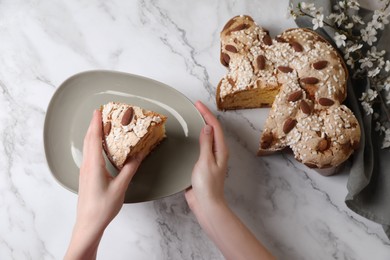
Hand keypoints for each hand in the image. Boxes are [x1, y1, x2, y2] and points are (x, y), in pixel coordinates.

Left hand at [65, 110, 143, 259]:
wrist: (88, 223)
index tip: (99, 111)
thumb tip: (138, 155)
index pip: (94, 139)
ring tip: (100, 125)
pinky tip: (99, 145)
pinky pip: (88, 154)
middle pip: (88, 139)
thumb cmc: (103, 208)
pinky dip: (93, 144)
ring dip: (93, 133)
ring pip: (87, 146)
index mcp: (94, 165)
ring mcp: (85, 170)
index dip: (96, 123)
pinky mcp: (86, 175)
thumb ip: (129, 169)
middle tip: (101, 113)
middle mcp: (87, 165)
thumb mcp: (120, 187)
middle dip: (94, 124)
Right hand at [185, 102, 274, 259]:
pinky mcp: (203, 164)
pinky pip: (201, 146)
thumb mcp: (205, 161)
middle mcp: (217, 152)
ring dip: (201, 126)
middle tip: (195, 107)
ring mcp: (210, 158)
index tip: (197, 104)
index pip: (214, 126)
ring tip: (192, 117)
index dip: (206, 113)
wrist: (206, 204)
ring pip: (207, 137)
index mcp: (221, 150)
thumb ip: (206, 143)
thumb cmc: (207, 185)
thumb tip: (207, 127)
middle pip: (212, 129)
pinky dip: (196, 137)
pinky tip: (189, 137)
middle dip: (205, 116)